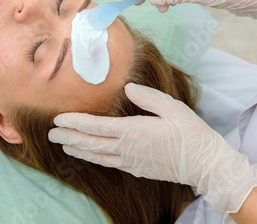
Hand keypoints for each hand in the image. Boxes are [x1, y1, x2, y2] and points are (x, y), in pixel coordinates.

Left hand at [48, 83, 256, 217]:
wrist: (206, 165)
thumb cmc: (191, 134)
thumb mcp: (172, 108)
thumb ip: (148, 97)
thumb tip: (128, 87)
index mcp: (133, 131)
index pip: (95, 126)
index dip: (75, 122)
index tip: (58, 119)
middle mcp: (127, 149)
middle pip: (90, 143)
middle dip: (68, 137)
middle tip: (50, 133)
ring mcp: (131, 161)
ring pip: (96, 156)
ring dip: (77, 149)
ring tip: (62, 144)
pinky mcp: (137, 170)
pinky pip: (109, 163)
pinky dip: (93, 159)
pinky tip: (88, 155)